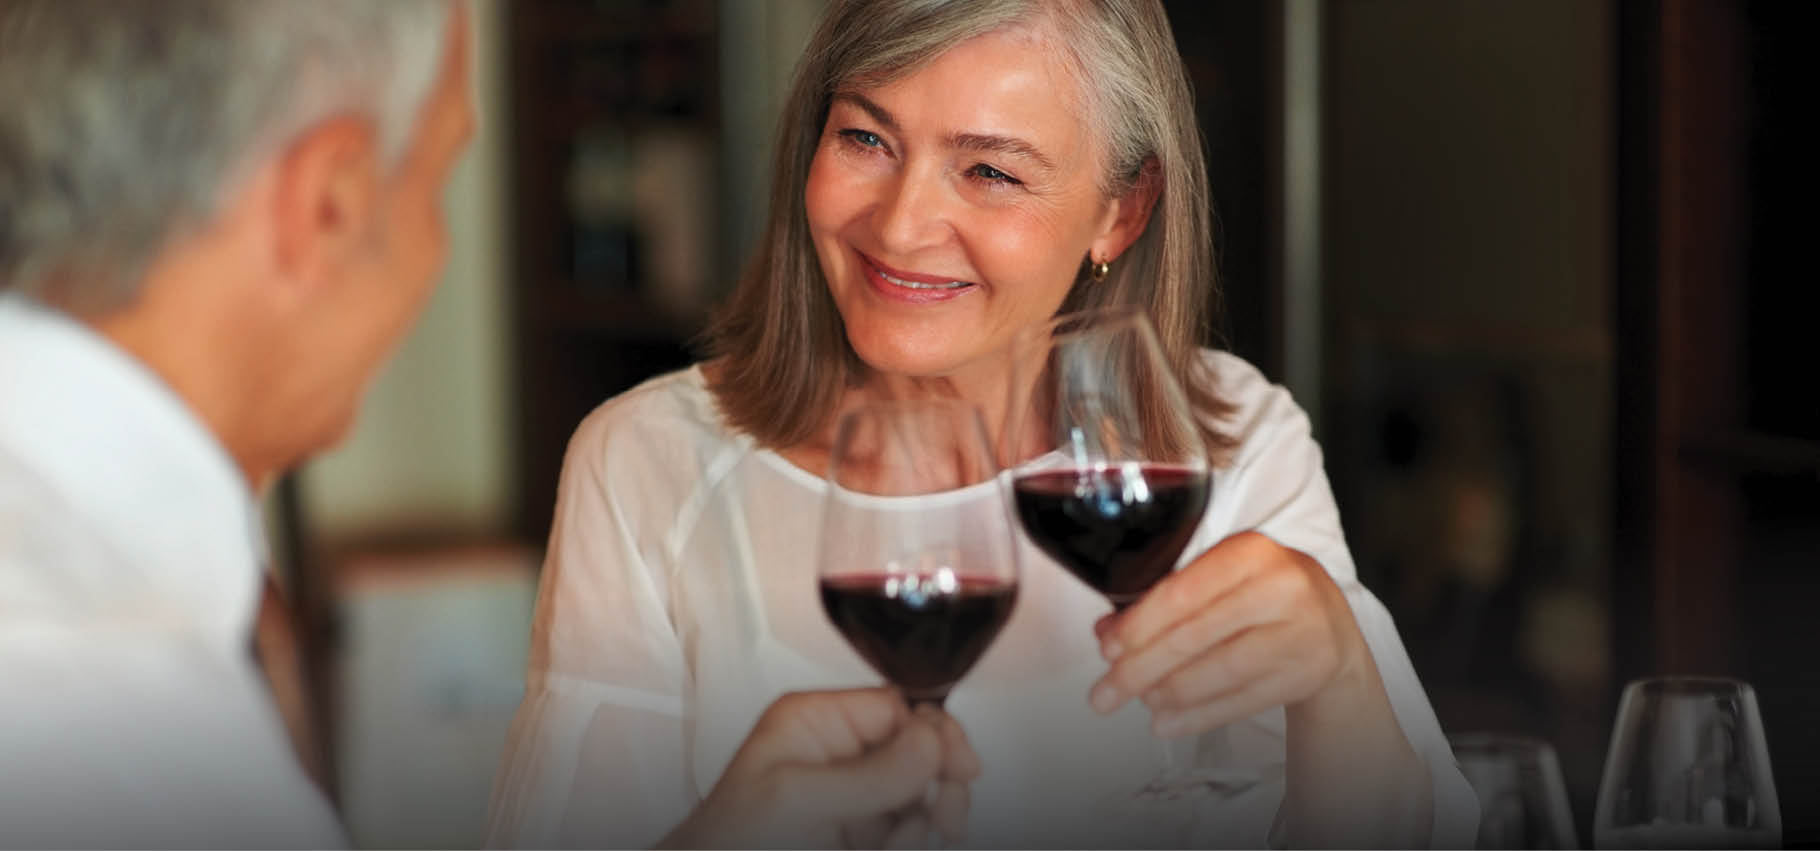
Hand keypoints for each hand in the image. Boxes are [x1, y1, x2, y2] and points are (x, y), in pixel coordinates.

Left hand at [659, 688, 979, 848]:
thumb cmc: (728, 845)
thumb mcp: (798, 801)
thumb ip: (871, 774)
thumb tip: (932, 742)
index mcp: (815, 722)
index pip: (896, 707)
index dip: (935, 733)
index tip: (960, 766)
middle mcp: (838, 753)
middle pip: (919, 750)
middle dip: (939, 781)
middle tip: (946, 814)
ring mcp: (852, 798)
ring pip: (921, 795)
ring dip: (925, 820)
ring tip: (903, 843)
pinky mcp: (860, 836)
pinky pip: (907, 829)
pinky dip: (909, 842)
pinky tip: (890, 849)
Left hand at [1087, 531, 1372, 736]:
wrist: (1331, 625)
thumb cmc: (1260, 596)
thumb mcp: (1221, 580)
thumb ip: (1165, 601)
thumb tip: (1108, 635)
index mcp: (1250, 552)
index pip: (1183, 592)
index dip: (1140, 626)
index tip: (1108, 650)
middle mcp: (1281, 588)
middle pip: (1195, 636)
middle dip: (1141, 669)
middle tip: (1104, 694)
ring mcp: (1300, 633)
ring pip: (1219, 672)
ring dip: (1169, 693)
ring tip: (1141, 702)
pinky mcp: (1308, 673)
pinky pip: (1242, 701)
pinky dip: (1198, 716)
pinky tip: (1166, 724)